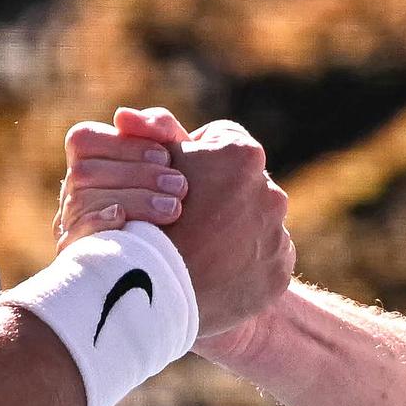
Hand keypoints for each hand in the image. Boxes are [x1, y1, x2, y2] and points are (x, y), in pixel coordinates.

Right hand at [54, 120, 189, 247]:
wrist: (193, 252)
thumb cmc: (179, 192)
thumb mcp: (178, 153)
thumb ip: (158, 126)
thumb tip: (121, 115)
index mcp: (89, 159)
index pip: (85, 140)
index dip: (124, 146)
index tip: (166, 156)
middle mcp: (73, 189)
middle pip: (85, 172)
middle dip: (136, 176)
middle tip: (180, 186)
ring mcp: (71, 222)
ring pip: (82, 202)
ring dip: (132, 201)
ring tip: (174, 208)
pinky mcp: (76, 254)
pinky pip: (72, 236)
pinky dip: (98, 224)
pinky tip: (127, 221)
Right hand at [60, 106, 292, 341]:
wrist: (154, 291)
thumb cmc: (145, 217)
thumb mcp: (145, 166)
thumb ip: (149, 132)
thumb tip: (127, 115)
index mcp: (243, 155)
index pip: (221, 141)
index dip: (196, 158)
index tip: (176, 179)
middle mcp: (270, 191)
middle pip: (241, 185)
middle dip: (219, 195)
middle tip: (185, 218)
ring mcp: (277, 235)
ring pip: (255, 223)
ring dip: (234, 231)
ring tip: (199, 249)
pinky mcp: (278, 272)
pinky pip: (263, 260)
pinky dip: (244, 264)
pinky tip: (215, 273)